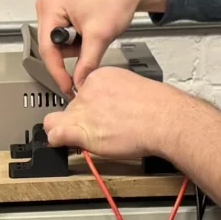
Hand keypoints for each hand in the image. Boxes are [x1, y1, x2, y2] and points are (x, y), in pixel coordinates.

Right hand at [35, 0, 167, 95]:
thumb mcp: (99, 35)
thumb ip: (87, 63)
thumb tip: (78, 82)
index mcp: (50, 7)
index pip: (47, 48)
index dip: (58, 72)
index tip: (67, 87)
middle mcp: (48, 7)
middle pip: (51, 47)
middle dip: (72, 54)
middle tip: (91, 48)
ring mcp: (54, 10)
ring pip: (59, 45)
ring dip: (76, 48)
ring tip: (93, 35)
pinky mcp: (63, 15)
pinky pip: (65, 38)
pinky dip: (78, 42)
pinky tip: (90, 33)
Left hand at [43, 67, 177, 161]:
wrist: (164, 118)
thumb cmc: (158, 106)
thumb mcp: (131, 85)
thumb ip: (114, 93)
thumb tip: (110, 105)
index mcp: (99, 77)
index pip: (81, 92)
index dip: (87, 106)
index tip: (96, 114)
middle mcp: (88, 92)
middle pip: (69, 107)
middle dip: (78, 120)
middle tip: (96, 130)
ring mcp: (83, 111)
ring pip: (56, 121)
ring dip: (67, 131)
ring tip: (85, 139)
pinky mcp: (82, 130)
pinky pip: (56, 135)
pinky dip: (57, 140)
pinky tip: (63, 142)